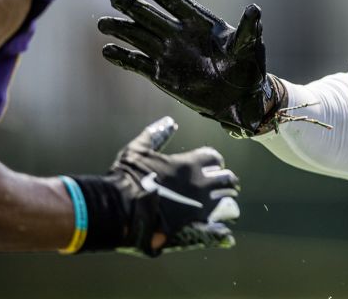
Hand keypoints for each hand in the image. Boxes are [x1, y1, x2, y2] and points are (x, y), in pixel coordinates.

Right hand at [98, 0, 280, 135]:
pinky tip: (107, 50)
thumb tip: (255, 9)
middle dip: (133, 6)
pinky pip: (137, 63)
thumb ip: (248, 29)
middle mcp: (179, 34)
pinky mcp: (161, 74)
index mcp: (199, 22)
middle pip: (150, 15)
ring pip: (138, 36)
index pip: (173, 1)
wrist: (239, 98)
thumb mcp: (249, 47)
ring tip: (103, 24)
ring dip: (121, 29)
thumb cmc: (248, 68)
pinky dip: (122, 57)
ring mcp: (167, 53)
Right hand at [105, 117, 239, 256]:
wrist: (120, 210)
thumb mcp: (138, 150)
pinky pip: (217, 222)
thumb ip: (155, 134)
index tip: (211, 166)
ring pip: (225, 198)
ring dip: (225, 198)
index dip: (213, 162)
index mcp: (188, 163)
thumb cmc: (128, 178)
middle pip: (226, 178)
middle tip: (222, 184)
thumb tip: (169, 122)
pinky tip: (221, 226)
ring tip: (221, 201)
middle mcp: (200, 182)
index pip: (214, 158)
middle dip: (225, 180)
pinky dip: (221, 224)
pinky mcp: (195, 224)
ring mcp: (199, 204)